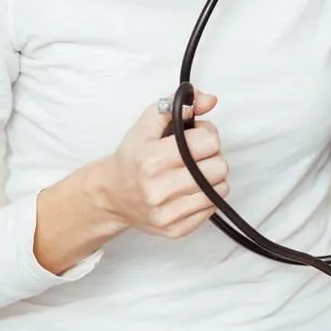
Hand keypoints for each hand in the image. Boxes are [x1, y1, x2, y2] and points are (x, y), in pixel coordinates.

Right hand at [94, 90, 230, 238]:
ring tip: (193, 173)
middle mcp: (158, 189)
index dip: (206, 134)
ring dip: (212, 177)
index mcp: (152, 159)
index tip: (195, 137)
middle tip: (195, 156)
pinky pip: (212, 208)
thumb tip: (209, 99)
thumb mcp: (148, 123)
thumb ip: (179, 106)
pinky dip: (206, 197)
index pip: (209, 142)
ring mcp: (167, 213)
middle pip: (219, 167)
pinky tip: (188, 190)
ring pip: (221, 188)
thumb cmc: (133, 157)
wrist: (110, 196)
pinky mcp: (175, 230)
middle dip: (211, 157)